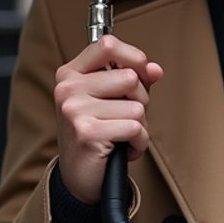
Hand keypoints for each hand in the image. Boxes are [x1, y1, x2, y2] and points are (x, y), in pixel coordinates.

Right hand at [54, 35, 162, 204]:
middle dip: (141, 101)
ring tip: (123, 136)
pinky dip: (139, 142)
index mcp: (71, 74)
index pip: (108, 45)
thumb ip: (133, 80)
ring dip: (140, 126)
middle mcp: (68, 89)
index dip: (134, 58)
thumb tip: (155, 69)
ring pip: (136, 107)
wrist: (80, 177)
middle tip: (126, 118)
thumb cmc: (97, 135)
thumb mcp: (112, 101)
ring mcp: (75, 110)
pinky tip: (124, 149)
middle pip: (130, 78)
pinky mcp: (87, 132)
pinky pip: (135, 128)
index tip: (142, 74)